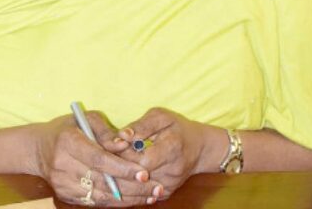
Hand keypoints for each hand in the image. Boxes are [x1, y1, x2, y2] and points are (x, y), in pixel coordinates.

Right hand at [31, 111, 163, 205]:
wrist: (37, 149)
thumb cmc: (66, 129)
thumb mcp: (86, 120)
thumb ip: (107, 132)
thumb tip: (125, 145)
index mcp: (68, 142)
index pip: (99, 159)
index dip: (122, 168)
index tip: (144, 173)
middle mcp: (63, 166)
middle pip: (103, 181)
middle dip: (133, 186)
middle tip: (157, 188)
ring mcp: (63, 184)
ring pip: (101, 196)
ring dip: (129, 198)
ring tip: (152, 196)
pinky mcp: (66, 196)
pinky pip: (95, 202)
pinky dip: (117, 202)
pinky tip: (135, 199)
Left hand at [108, 107, 225, 201]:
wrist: (199, 149)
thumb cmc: (177, 128)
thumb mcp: (161, 117)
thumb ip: (141, 125)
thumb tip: (122, 135)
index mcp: (172, 148)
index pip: (140, 158)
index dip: (123, 152)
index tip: (116, 143)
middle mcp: (172, 171)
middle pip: (137, 174)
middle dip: (121, 164)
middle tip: (112, 153)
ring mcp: (169, 185)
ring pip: (137, 186)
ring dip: (124, 174)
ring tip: (118, 162)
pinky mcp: (165, 194)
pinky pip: (142, 193)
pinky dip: (132, 183)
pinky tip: (128, 172)